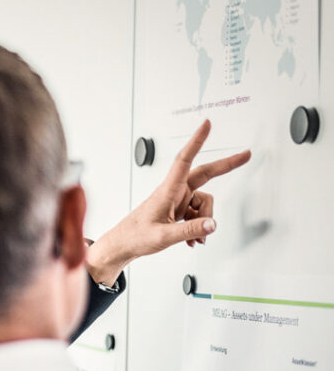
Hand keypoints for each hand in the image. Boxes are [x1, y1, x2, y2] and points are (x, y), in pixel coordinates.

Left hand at [86, 119, 250, 285]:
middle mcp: (174, 192)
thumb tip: (212, 224)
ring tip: (194, 238)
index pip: (184, 160)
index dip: (196, 141)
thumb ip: (189, 231)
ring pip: (204, 202)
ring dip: (204, 220)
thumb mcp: (163, 237)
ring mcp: (177, 200)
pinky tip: (192, 240)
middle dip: (226, 166)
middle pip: (205, 174)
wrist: (123, 245)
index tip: (206, 124)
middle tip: (247, 155)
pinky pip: (198, 214)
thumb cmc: (136, 237)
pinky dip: (199, 227)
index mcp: (167, 191)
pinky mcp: (178, 209)